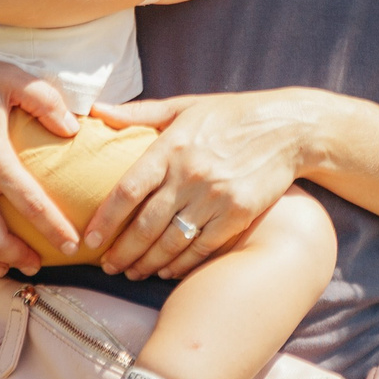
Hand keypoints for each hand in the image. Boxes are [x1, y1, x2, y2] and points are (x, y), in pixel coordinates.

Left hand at [82, 89, 322, 278]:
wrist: (289, 128)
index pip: (127, 190)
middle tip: (107, 266)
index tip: (89, 241)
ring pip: (171, 242)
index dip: (105, 220)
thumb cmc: (232, 115)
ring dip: (147, 263)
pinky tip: (167, 271)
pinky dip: (181, 265)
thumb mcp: (186, 105)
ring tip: (132, 273)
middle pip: (145, 225)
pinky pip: (202, 248)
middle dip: (122, 252)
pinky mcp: (238, 214)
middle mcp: (190, 174)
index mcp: (171, 146)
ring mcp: (215, 197)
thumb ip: (140, 113)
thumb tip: (98, 112)